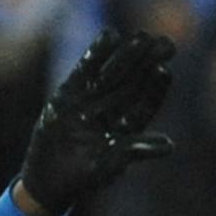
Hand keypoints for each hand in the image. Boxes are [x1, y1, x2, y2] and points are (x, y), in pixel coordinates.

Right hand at [17, 29, 177, 215]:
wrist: (45, 180)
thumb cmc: (80, 178)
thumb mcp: (108, 165)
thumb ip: (135, 150)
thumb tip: (170, 146)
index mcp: (127, 127)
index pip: (146, 103)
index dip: (155, 87)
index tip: (165, 70)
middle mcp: (112, 110)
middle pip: (134, 83)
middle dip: (148, 64)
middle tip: (166, 44)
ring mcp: (91, 99)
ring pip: (113, 73)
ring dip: (128, 55)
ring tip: (143, 38)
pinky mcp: (70, 93)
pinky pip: (86, 69)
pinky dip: (96, 53)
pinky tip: (110, 35)